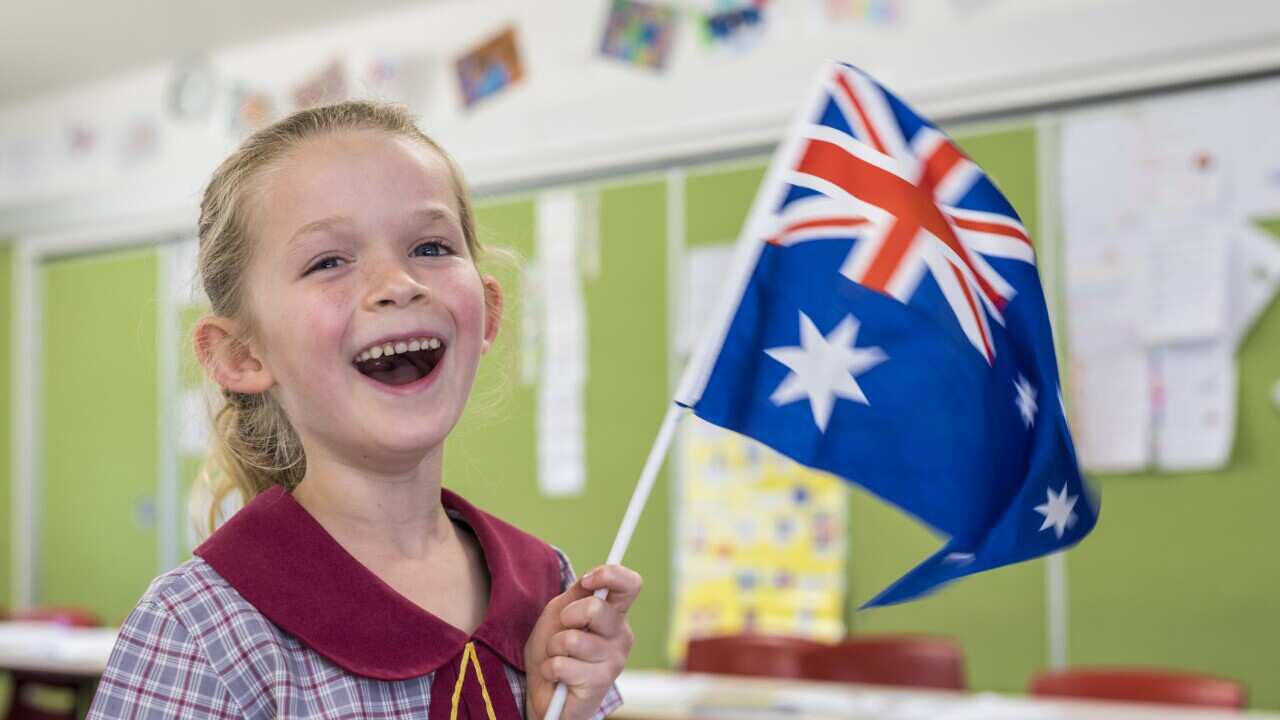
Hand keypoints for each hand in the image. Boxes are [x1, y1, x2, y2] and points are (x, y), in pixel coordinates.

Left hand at [524, 564, 641, 719]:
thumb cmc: (554, 649)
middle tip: (563, 630)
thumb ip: (577, 594)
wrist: (543, 691)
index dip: (609, 575)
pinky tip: (557, 677)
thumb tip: (591, 579)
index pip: (630, 585)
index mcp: (615, 614)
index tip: (587, 581)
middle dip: (567, 617)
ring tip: (558, 657)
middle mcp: (621, 636)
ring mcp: (614, 661)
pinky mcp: (599, 684)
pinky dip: (550, 669)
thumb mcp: (560, 612)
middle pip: (596, 609)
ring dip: (554, 648)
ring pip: (573, 640)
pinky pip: (563, 665)